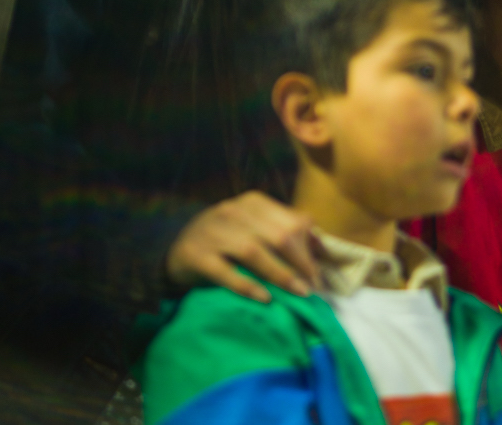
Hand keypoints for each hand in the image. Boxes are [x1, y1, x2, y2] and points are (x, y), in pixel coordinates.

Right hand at [165, 191, 318, 303]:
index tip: (320, 274)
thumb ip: (285, 232)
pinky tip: (265, 298)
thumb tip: (322, 246)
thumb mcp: (255, 229)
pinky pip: (225, 272)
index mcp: (253, 203)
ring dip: (280, 274)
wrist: (179, 248)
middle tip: (313, 288)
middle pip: (277, 236)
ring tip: (299, 293)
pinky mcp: (196, 254)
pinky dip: (247, 286)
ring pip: (254, 252)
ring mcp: (213, 232)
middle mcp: (233, 212)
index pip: (291, 223)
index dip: (309, 250)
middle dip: (301, 263)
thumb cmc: (227, 241)